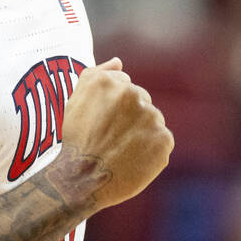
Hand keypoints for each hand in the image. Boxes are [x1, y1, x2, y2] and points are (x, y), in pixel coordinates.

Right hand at [55, 57, 173, 210]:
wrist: (82, 179)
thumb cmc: (77, 139)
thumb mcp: (76, 100)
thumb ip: (97, 74)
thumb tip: (119, 62)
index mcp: (112, 82)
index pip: (125, 87)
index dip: (114, 108)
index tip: (103, 124)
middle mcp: (134, 95)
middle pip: (142, 102)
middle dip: (130, 118)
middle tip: (112, 138)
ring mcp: (152, 117)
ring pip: (152, 121)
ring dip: (142, 133)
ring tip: (122, 150)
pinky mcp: (164, 140)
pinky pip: (162, 141)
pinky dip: (152, 151)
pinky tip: (134, 159)